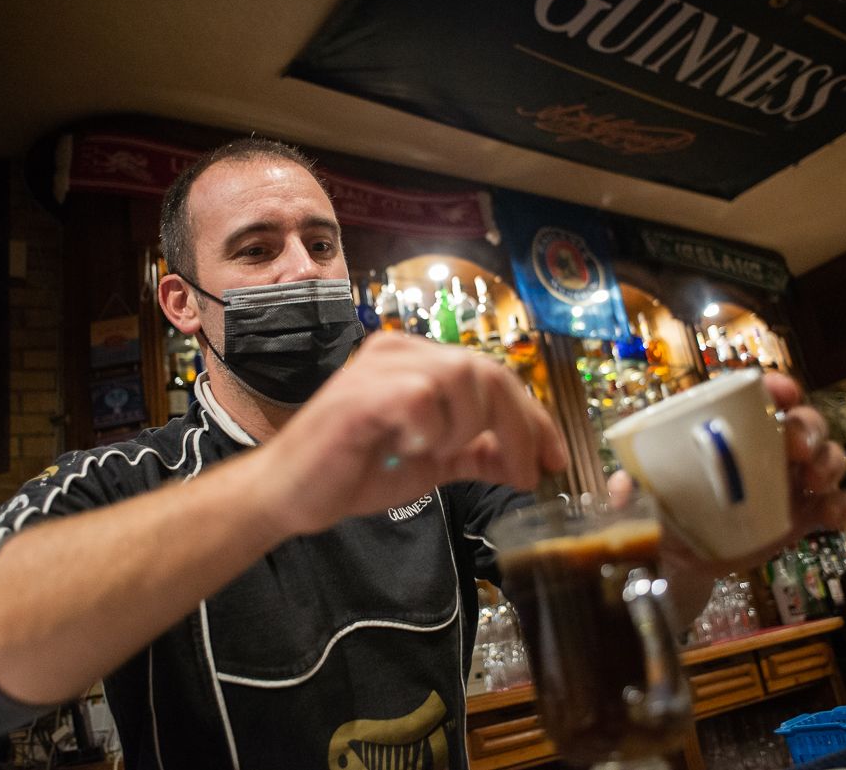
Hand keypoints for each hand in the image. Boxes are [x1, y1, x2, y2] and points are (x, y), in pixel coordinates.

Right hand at [257, 331, 568, 535]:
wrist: (290, 494)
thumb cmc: (350, 473)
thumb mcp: (429, 464)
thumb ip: (473, 454)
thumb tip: (522, 460)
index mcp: (416, 362)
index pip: (493, 376)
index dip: (533, 418)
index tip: (555, 460)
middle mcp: (400, 352)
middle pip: (488, 372)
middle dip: (519, 427)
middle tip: (528, 474)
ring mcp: (379, 367)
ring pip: (463, 379)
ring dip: (468, 428)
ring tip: (439, 455)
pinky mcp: (362, 393)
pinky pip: (423, 398)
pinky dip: (430, 431)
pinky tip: (409, 448)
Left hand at [606, 372, 845, 616]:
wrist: (685, 560)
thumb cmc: (670, 509)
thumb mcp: (647, 493)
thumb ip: (632, 485)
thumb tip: (619, 488)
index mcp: (734, 430)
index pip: (761, 396)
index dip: (777, 387)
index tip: (782, 392)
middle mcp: (769, 449)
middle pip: (805, 422)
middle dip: (809, 427)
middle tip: (797, 448)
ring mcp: (791, 482)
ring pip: (828, 456)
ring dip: (830, 462)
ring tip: (814, 480)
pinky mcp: (804, 515)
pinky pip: (835, 503)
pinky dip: (840, 506)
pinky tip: (830, 518)